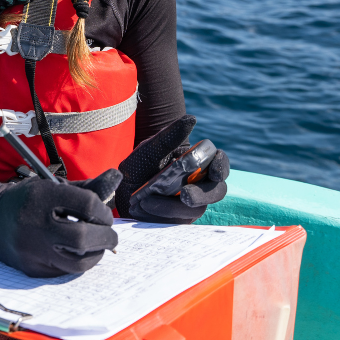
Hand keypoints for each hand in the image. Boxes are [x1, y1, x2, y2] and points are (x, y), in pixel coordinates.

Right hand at [0, 170, 122, 277]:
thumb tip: (117, 177)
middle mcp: (34, 224)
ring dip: (96, 254)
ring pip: (78, 262)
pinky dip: (78, 262)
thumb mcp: (52, 187)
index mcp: (41, 196)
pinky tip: (78, 253)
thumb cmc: (29, 201)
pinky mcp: (32, 269)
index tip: (104, 215)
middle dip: (106, 237)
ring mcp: (31, 250)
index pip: (86, 205)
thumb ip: (86, 188)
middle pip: (83, 237)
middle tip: (110, 235)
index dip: (103, 211)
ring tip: (98, 246)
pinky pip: (65, 271)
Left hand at [114, 116, 229, 223]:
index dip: (222, 166)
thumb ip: (170, 136)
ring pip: (196, 209)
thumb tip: (192, 119)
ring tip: (146, 201)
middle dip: (203, 194)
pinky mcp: (177, 219)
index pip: (220, 163)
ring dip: (171, 205)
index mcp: (197, 164)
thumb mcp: (150, 150)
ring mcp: (190, 204)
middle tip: (187, 194)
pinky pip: (177, 221)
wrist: (117, 191)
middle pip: (217, 191)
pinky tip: (142, 207)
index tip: (215, 170)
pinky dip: (160, 214)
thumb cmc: (139, 166)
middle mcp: (199, 184)